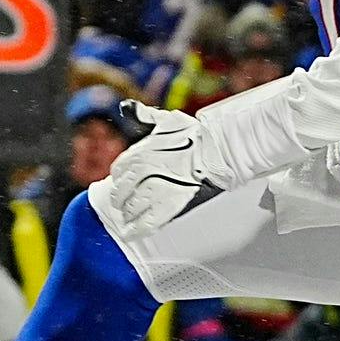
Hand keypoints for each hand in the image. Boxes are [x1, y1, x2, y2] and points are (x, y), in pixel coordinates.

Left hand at [99, 101, 225, 244]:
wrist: (220, 149)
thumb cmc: (197, 134)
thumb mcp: (168, 120)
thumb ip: (145, 116)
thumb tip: (127, 107)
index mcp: (140, 152)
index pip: (119, 170)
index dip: (120, 180)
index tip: (123, 185)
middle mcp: (143, 170)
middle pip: (121, 191)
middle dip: (121, 200)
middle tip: (123, 206)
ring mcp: (156, 188)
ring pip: (132, 208)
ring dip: (129, 215)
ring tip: (130, 219)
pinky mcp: (169, 205)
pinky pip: (146, 222)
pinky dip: (136, 230)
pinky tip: (131, 233)